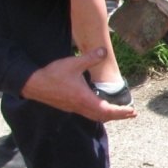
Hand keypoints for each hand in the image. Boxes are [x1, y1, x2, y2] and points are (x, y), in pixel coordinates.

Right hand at [21, 48, 137, 121]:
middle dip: (119, 116)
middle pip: (104, 117)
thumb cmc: (53, 74)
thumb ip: (90, 58)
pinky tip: (101, 108)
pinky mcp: (70, 108)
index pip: (107, 110)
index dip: (121, 112)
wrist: (34, 84)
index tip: (132, 112)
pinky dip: (99, 114)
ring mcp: (75, 109)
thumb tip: (104, 51)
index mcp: (84, 98)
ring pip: (96, 117)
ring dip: (109, 115)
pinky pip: (89, 114)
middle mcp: (81, 107)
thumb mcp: (74, 63)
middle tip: (131, 113)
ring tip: (120, 112)